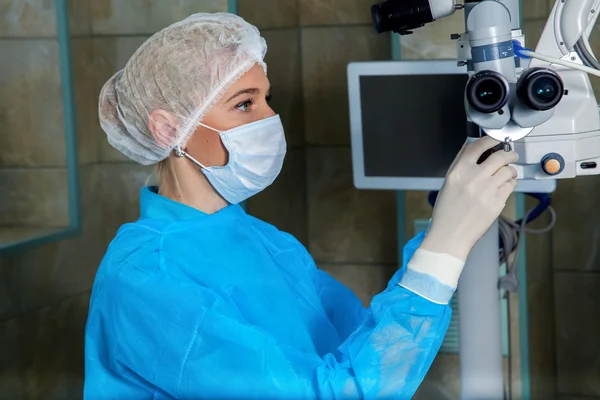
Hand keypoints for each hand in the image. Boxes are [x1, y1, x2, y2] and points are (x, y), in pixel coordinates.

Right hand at [420, 136, 518, 260]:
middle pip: (499, 156)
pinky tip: (504, 187)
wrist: (450, 235)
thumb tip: (473, 147)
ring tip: (507, 174)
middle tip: (511, 156)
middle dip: (508, 154)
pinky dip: (510, 184)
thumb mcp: (448, 183)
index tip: (496, 139)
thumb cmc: (447, 211)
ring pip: (508, 171)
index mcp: (458, 171)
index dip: (490, 139)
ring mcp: (487, 190)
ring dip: (510, 170)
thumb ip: (461, 164)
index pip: (477, 146)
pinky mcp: (497, 202)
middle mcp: (473, 178)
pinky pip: (511, 186)